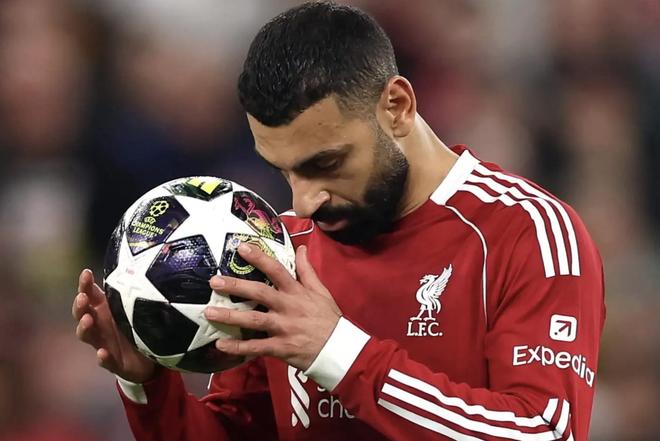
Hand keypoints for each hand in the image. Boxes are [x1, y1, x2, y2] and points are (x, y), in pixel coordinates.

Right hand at [72, 269, 156, 382]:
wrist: (149, 357)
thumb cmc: (136, 326)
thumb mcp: (132, 306)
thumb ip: (127, 291)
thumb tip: (132, 266)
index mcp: (104, 310)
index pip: (89, 295)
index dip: (84, 285)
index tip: (86, 273)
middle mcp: (100, 326)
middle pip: (82, 314)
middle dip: (80, 306)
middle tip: (83, 298)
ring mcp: (104, 344)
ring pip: (88, 336)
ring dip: (85, 328)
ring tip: (88, 320)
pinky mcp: (113, 362)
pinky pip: (106, 361)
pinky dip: (103, 358)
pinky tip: (102, 353)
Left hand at [204, 244, 341, 370]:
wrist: (338, 349)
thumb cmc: (328, 319)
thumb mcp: (321, 291)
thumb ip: (307, 270)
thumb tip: (300, 248)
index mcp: (296, 292)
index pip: (276, 270)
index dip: (259, 258)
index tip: (240, 248)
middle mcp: (287, 307)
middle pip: (259, 293)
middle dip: (236, 286)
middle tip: (214, 281)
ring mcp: (282, 328)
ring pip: (253, 320)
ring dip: (230, 317)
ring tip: (208, 313)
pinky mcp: (280, 347)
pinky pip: (255, 347)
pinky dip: (238, 347)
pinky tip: (220, 344)